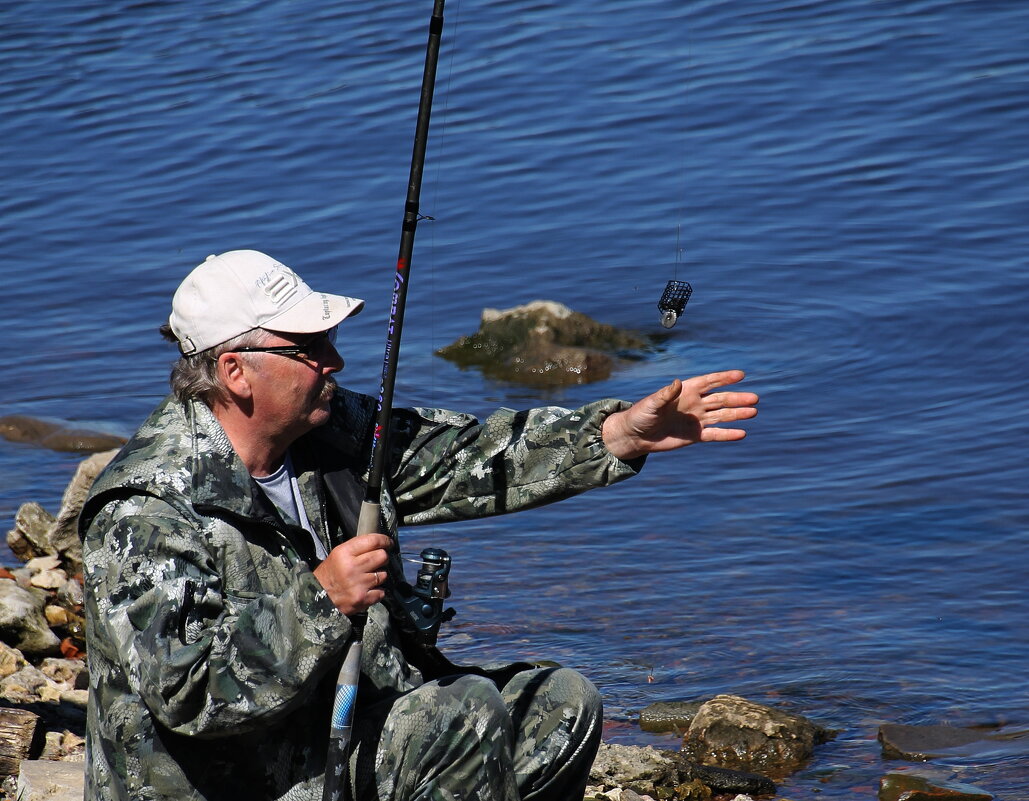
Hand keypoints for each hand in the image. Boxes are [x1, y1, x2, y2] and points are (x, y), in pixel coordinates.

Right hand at [313, 533, 390, 615]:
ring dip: (379, 576)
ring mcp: (358, 584)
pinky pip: (381, 591)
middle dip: (382, 558)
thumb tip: (379, 543)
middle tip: (377, 561)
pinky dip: (377, 591)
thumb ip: (356, 549)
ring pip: (383, 574)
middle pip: (382, 556)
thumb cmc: (329, 575)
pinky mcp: (363, 598)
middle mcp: (352, 567)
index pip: (373, 541)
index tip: (388, 542)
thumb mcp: (337, 555)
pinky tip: (368, 590)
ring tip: (368, 578)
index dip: (384, 540)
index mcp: (344, 553)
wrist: (316, 600)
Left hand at [602, 370, 757, 460]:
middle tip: (755, 398)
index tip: (740, 375)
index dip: (724, 378)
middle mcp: (694, 404)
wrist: (635, 436)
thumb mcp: (651, 404)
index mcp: (685, 391)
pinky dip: (728, 434)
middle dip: (737, 398)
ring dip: (737, 414)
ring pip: (721, 416)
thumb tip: (677, 383)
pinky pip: (715, 434)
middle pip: (720, 399)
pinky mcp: (695, 436)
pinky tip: (742, 433)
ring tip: (754, 412)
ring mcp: (696, 420)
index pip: (709, 382)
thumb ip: (665, 394)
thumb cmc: (640, 415)